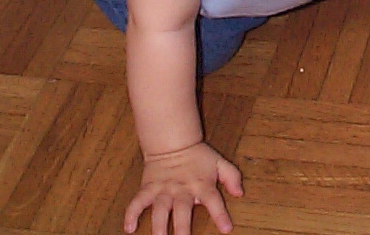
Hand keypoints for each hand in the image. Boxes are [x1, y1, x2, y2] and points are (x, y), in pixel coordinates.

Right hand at [124, 141, 241, 234]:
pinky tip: (129, 228)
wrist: (173, 142)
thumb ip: (232, 177)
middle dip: (182, 229)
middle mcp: (182, 189)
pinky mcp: (148, 188)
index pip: (213, 200)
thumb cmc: (198, 157)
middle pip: (182, 210)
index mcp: (201, 183)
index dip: (220, 214)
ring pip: (159, 210)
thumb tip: (240, 193)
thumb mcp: (219, 162)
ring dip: (158, 227)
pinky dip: (131, 214)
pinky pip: (137, 202)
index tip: (226, 229)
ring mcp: (163, 189)